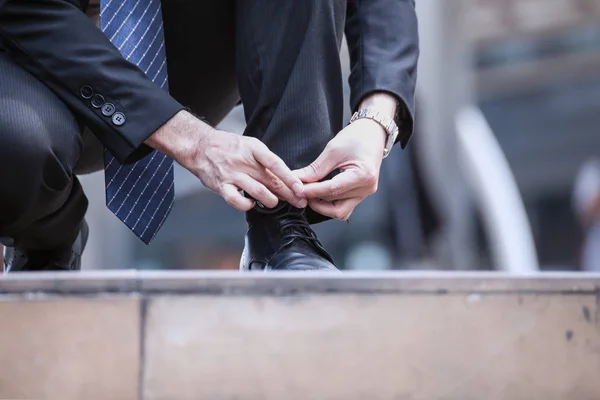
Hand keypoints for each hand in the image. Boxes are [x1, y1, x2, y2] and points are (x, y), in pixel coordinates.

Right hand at [146, 111, 306, 210]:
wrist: (200, 146)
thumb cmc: (229, 148)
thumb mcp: (250, 146)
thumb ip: (266, 162)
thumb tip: (287, 179)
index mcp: (253, 148)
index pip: (276, 164)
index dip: (290, 178)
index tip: (300, 188)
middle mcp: (243, 161)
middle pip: (270, 180)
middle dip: (288, 193)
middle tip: (299, 201)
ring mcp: (231, 174)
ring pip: (257, 191)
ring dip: (270, 200)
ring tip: (274, 202)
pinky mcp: (221, 186)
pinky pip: (236, 200)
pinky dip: (246, 205)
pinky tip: (250, 205)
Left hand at [294, 118, 385, 219]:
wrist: (372, 134)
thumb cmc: (356, 137)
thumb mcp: (333, 150)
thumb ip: (315, 169)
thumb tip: (297, 180)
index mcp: (363, 175)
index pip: (332, 190)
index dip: (312, 191)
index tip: (297, 189)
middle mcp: (367, 188)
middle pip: (335, 204)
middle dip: (315, 199)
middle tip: (300, 191)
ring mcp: (365, 193)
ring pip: (340, 211)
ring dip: (322, 206)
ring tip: (309, 194)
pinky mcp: (361, 194)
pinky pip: (344, 207)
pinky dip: (330, 204)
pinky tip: (320, 195)